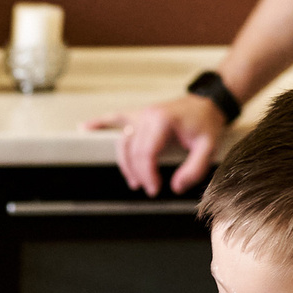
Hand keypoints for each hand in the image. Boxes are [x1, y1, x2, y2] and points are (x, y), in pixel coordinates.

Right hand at [83, 93, 229, 195]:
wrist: (207, 103)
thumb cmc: (207, 123)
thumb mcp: (208, 147)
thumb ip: (194, 169)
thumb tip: (176, 187)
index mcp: (162, 121)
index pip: (146, 152)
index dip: (147, 174)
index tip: (154, 189)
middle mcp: (148, 115)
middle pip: (132, 150)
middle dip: (139, 173)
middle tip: (149, 189)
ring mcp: (141, 114)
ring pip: (123, 141)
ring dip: (125, 163)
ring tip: (133, 181)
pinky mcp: (139, 115)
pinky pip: (115, 118)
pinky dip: (99, 123)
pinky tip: (84, 128)